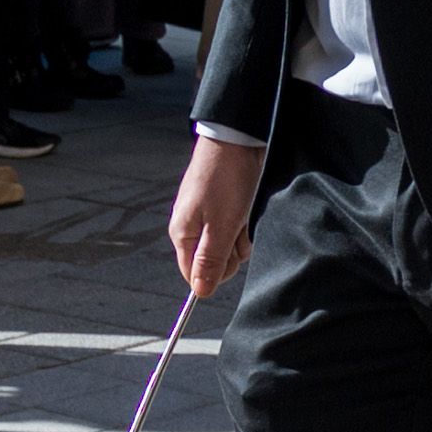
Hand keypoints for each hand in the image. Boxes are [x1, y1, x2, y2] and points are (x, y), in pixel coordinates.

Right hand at [171, 135, 261, 296]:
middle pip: (214, 261)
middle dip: (233, 250)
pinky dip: (247, 221)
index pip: (194, 275)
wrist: (236, 139)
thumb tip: (200, 292)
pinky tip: (248, 205)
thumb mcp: (220, 225)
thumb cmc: (225, 179)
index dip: (216, 271)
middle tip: (237, 225)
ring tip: (244, 210)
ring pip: (229, 244)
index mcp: (182, 234)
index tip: (229, 250)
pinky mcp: (223, 206)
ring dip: (242, 234)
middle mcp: (192, 227)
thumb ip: (209, 260)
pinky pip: (237, 226)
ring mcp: (207, 216)